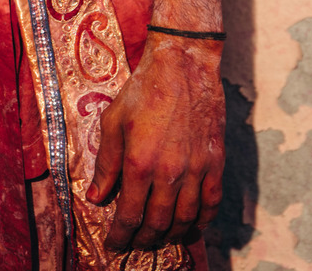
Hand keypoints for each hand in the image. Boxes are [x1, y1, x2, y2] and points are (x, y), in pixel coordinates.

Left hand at [86, 36, 224, 250]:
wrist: (183, 65)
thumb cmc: (143, 89)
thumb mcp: (113, 121)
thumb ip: (106, 163)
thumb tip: (96, 197)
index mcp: (139, 162)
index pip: (129, 215)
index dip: (120, 236)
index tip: (114, 246)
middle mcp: (169, 172)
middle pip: (157, 223)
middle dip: (143, 240)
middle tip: (136, 244)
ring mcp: (196, 169)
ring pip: (184, 219)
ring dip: (171, 235)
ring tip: (160, 239)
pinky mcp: (215, 163)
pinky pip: (211, 204)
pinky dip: (201, 222)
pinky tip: (192, 226)